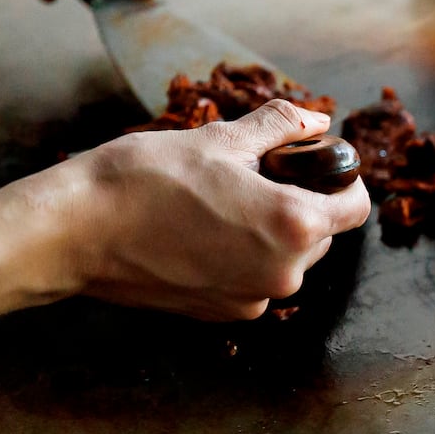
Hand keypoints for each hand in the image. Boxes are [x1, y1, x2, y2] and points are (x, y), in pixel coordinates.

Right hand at [0, 100, 371, 320]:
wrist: (79, 230)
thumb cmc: (145, 179)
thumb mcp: (220, 139)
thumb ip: (279, 128)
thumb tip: (316, 120)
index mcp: (293, 225)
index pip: (355, 205)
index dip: (340, 177)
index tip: (310, 162)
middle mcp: (282, 273)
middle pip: (321, 233)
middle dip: (299, 201)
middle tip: (251, 174)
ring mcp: (251, 299)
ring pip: (287, 258)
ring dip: (270, 229)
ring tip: (219, 201)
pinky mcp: (220, 313)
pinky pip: (252, 279)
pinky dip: (242, 256)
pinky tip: (200, 230)